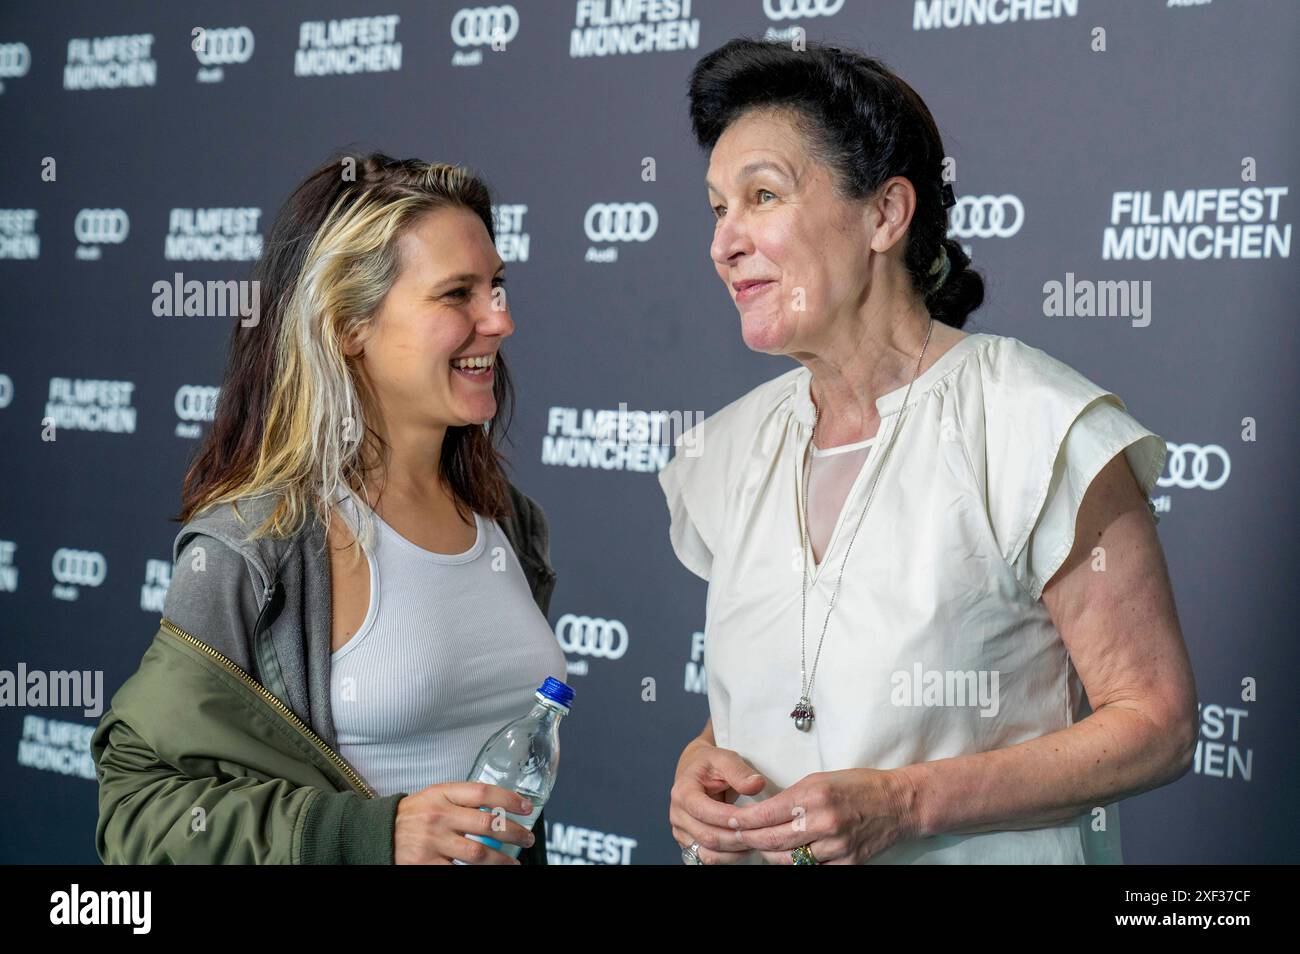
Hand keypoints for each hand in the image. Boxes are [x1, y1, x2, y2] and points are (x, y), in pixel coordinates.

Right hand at [394, 782, 536, 863]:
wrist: (378, 831)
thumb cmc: (413, 814)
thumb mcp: (436, 796)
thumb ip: (462, 799)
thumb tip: (500, 806)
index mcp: (443, 794)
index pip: (483, 793)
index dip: (509, 799)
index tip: (527, 807)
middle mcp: (438, 816)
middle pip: (486, 824)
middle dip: (514, 832)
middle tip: (528, 838)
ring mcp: (432, 842)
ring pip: (477, 854)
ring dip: (502, 860)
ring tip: (514, 863)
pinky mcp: (425, 864)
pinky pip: (458, 873)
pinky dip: (477, 873)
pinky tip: (490, 872)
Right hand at [669, 737, 766, 863]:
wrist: (696, 771)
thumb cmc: (710, 765)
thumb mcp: (725, 759)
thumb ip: (740, 772)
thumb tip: (756, 784)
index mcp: (683, 792)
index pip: (705, 811)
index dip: (729, 817)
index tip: (753, 816)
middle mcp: (678, 814)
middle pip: (708, 836)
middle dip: (737, 837)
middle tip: (761, 832)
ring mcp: (681, 831)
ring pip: (708, 853)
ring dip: (735, 851)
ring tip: (755, 840)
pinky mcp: (689, 843)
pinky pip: (709, 858)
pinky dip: (729, 856)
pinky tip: (745, 846)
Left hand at [728, 768, 916, 863]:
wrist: (898, 804)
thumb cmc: (858, 785)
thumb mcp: (821, 779)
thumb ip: (792, 796)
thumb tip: (764, 812)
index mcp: (815, 795)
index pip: (767, 814)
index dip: (744, 821)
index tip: (731, 821)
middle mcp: (824, 822)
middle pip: (772, 840)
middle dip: (750, 840)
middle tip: (737, 837)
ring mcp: (836, 847)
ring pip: (788, 860)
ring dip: (769, 854)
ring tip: (760, 846)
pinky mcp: (846, 865)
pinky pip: (811, 870)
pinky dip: (795, 864)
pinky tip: (787, 856)